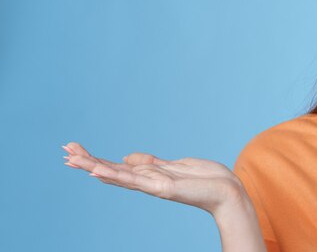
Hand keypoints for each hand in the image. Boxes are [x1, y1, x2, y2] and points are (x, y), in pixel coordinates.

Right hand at [62, 142, 247, 216]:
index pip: (117, 166)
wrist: (227, 192)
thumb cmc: (206, 179)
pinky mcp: (163, 188)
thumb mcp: (174, 164)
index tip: (74, 150)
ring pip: (118, 175)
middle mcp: (148, 182)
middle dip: (88, 161)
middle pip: (112, 171)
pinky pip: (136, 180)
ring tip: (72, 159)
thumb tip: (127, 157)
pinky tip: (98, 170)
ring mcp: (153, 186)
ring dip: (94, 166)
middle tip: (64, 151)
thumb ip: (150, 162)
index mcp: (150, 175)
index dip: (96, 159)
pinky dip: (116, 175)